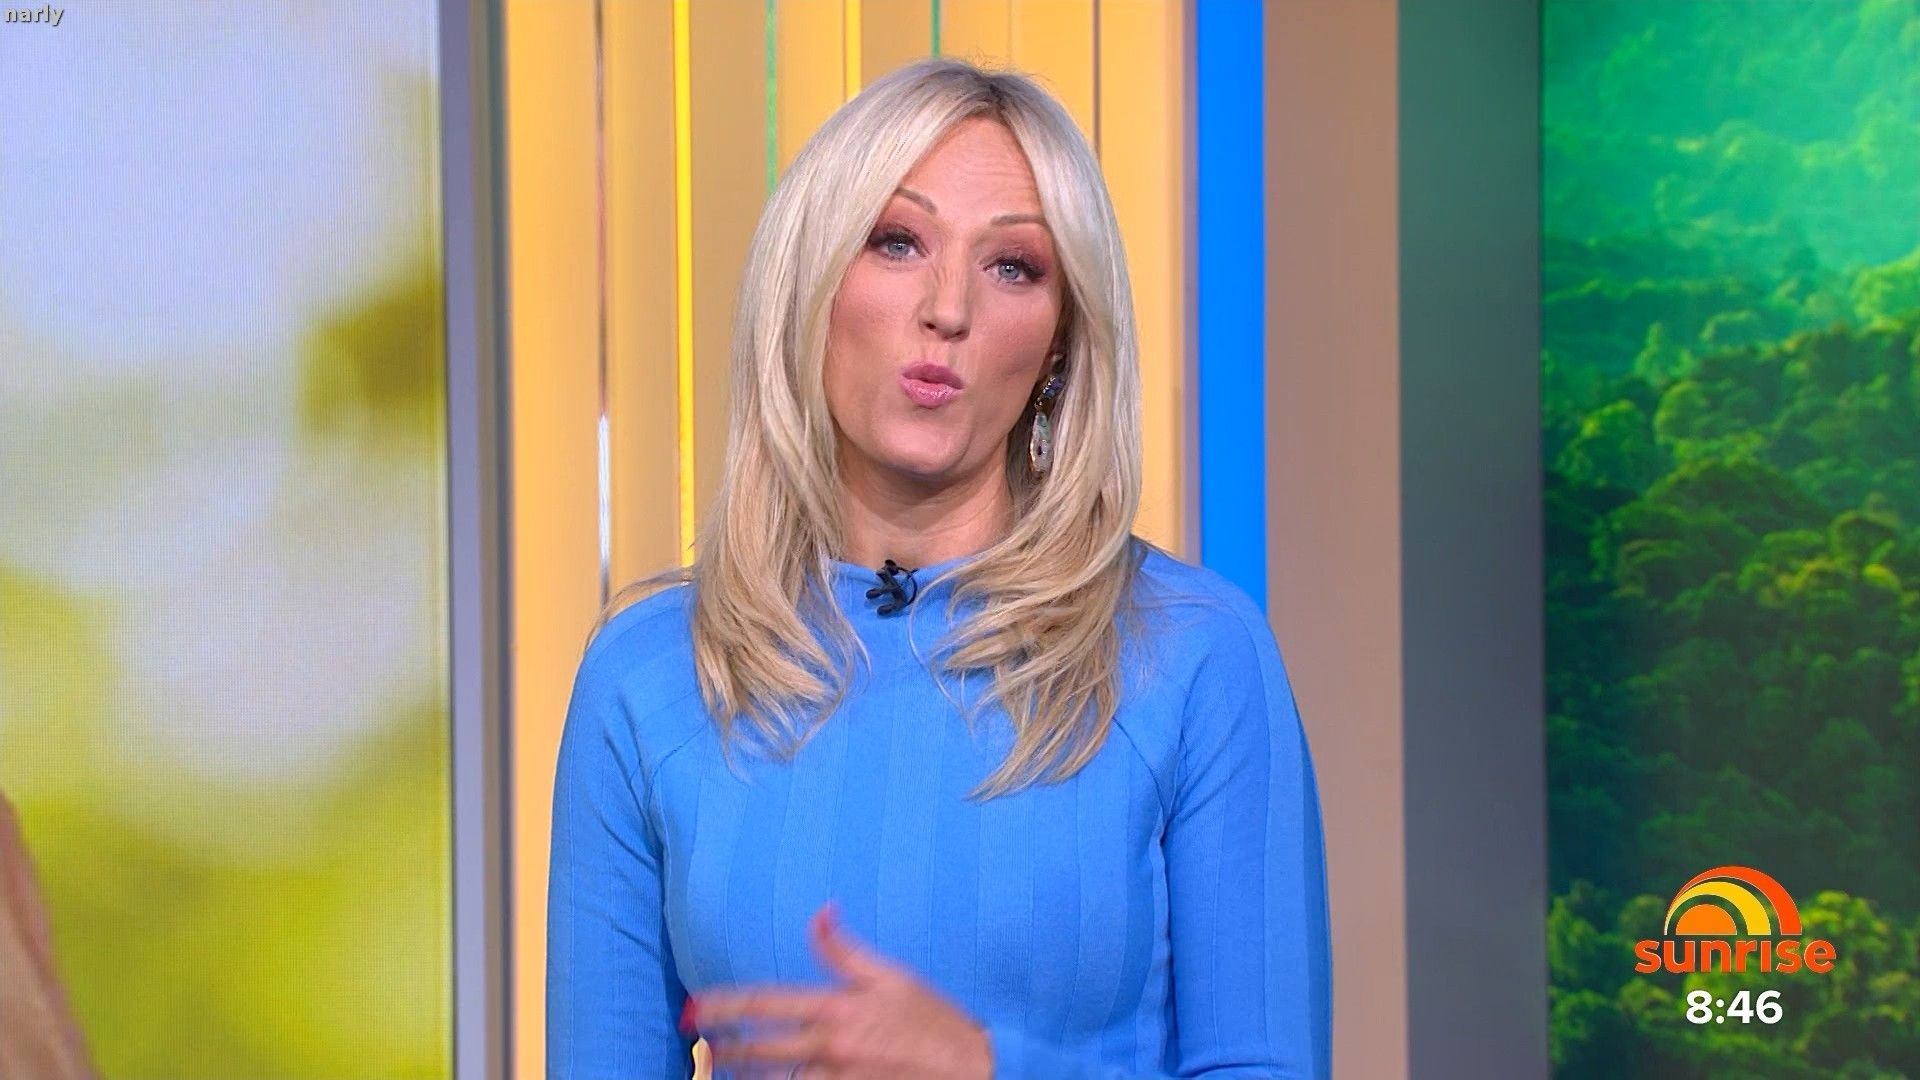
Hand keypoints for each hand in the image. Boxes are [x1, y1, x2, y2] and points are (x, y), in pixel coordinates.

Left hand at [688, 901, 992, 1079]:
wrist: (972, 1069)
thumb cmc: (934, 1022)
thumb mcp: (891, 976)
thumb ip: (843, 949)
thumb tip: (819, 911)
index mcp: (836, 1007)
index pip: (764, 1003)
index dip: (724, 1006)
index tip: (696, 1008)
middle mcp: (829, 1045)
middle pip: (758, 1049)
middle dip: (725, 1047)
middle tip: (704, 1043)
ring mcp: (836, 1078)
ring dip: (745, 1074)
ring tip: (727, 1068)